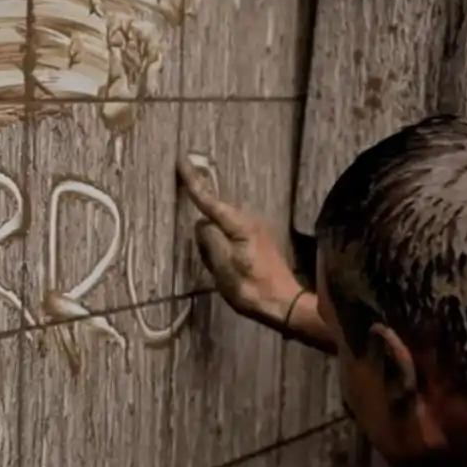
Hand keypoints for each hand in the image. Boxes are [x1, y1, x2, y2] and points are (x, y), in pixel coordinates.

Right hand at [176, 155, 301, 326]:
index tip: (181, 161)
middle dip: (206, 230)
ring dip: (216, 245)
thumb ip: (209, 240)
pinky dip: (225, 248)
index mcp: (239, 224)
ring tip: (224, 273)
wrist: (286, 305)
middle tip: (211, 263)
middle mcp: (250, 220)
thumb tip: (201, 224)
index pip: (210, 200)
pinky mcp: (259, 241)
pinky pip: (233, 237)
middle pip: (216, 214)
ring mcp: (257, 230)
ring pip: (224, 228)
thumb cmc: (252, 288)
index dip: (193, 182)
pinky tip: (231, 270)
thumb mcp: (223, 266)